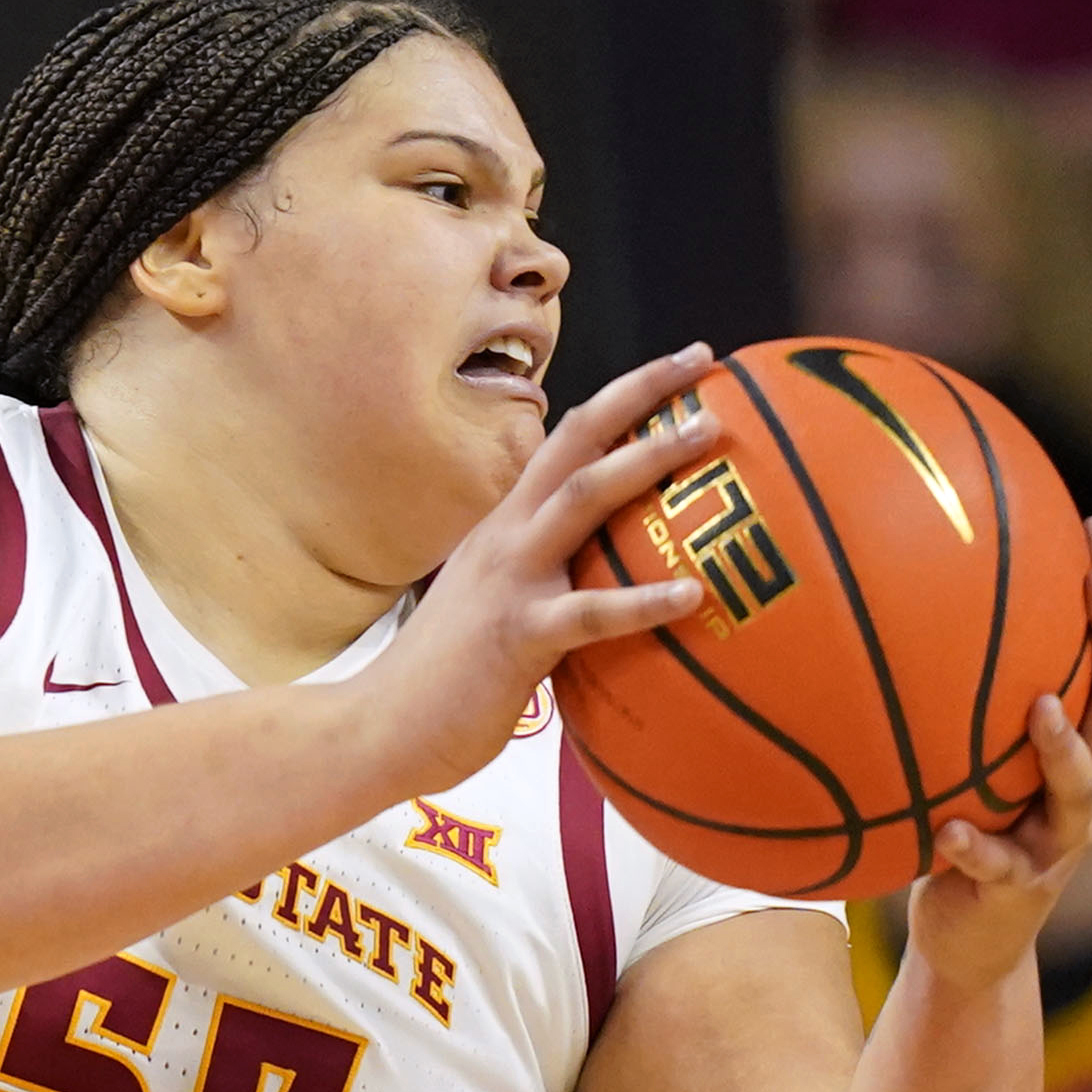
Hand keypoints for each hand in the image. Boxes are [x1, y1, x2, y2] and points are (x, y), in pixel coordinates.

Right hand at [361, 342, 720, 792]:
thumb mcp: (494, 604)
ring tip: (711, 434)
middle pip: (578, 441)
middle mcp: (506, 536)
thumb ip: (543, 578)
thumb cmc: (446, 679)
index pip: (567, 442)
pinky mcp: (517, 635)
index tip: (683, 365)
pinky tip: (693, 595)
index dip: (625, 396)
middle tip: (705, 365)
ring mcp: (510, 580)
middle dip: (641, 393)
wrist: (380, 726)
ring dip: (649, 459)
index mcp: (504, 526)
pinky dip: (644, 600)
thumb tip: (612, 578)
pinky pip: (590, 612)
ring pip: (585, 497)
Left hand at [904, 515, 1091, 993]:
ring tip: (1041, 707)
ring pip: (1081, 787)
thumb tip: (875, 614)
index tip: (1091, 529)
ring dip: (1064, 746)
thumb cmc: (958, 830)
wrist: (970, 941)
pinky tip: (949, 832)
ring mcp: (1061, 838)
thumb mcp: (954, 762)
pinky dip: (976, 846)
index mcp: (1079, 746)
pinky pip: (1002, 864)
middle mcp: (1087, 786)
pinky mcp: (1022, 888)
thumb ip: (942, 707)